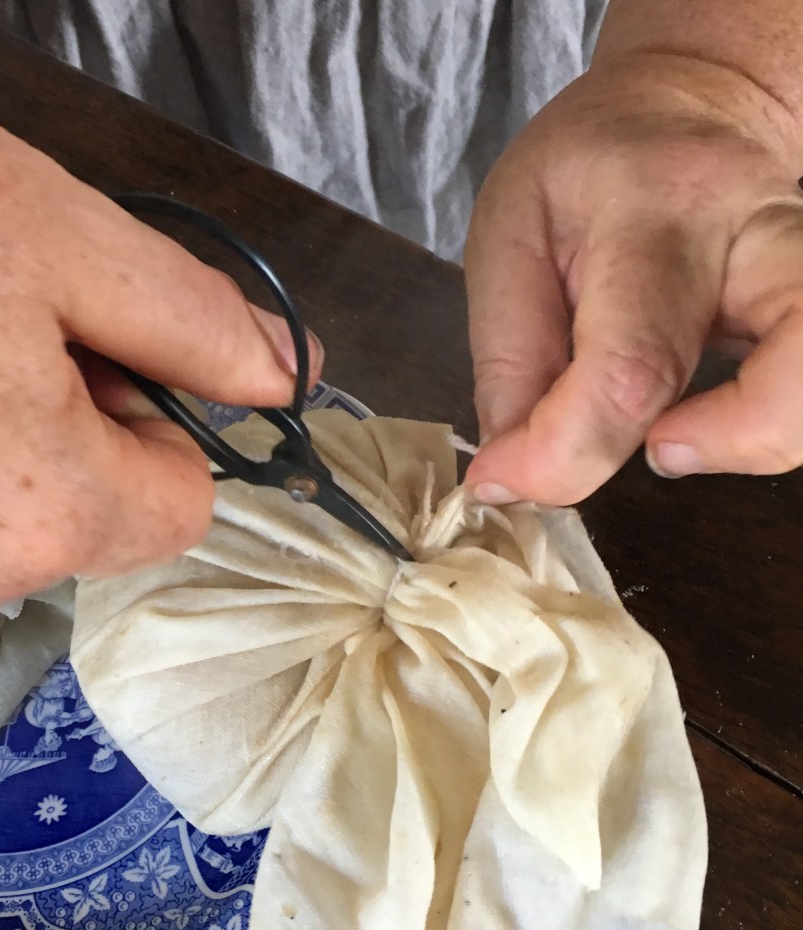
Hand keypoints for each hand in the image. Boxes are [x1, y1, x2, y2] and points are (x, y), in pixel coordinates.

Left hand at [463, 52, 802, 505]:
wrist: (689, 102)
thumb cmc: (582, 174)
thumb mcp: (507, 239)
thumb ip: (509, 365)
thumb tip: (514, 478)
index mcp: (658, 212)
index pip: (630, 368)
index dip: (562, 454)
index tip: (505, 478)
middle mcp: (763, 237)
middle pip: (800, 365)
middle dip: (731, 442)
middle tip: (655, 447)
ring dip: (760, 440)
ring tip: (677, 436)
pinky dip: (764, 428)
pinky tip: (707, 422)